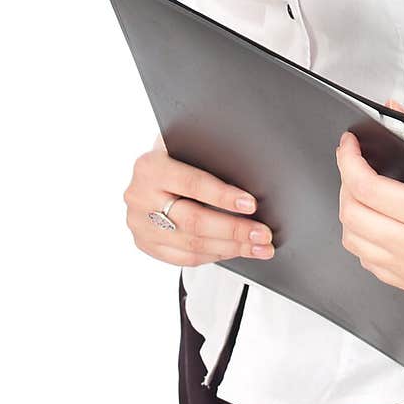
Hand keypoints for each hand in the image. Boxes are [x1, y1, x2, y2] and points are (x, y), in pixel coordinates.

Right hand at [123, 135, 274, 267]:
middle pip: (194, 221)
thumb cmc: (176, 154)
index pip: (193, 184)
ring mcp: (140, 225)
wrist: (147, 171)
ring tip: (258, 247)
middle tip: (262, 234)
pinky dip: (215, 255)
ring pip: (192, 244)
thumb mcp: (186, 145)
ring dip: (231, 248)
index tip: (251, 205)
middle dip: (234, 230)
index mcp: (150, 167)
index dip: (224, 196)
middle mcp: (140, 197)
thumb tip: (250, 174)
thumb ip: (207, 157)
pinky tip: (235, 251)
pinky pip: (185, 258)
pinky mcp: (146, 244)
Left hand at [334, 100, 403, 296]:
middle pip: (352, 218)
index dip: (348, 161)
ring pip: (355, 245)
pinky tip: (379, 220)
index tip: (348, 146)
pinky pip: (372, 264)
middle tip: (356, 166)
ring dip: (352, 213)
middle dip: (346, 184)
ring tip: (366, 192)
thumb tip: (396, 112)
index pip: (367, 189)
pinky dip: (366, 239)